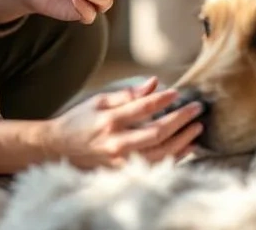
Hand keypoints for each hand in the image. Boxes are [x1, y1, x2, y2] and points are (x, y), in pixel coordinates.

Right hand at [43, 77, 202, 169]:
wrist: (58, 148)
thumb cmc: (79, 121)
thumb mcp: (98, 101)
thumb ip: (126, 93)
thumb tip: (154, 83)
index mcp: (110, 121)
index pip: (144, 108)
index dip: (164, 99)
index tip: (178, 93)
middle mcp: (117, 143)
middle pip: (157, 132)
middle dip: (181, 120)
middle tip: (197, 109)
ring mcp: (121, 161)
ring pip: (160, 153)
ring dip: (182, 140)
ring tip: (196, 127)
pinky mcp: (123, 172)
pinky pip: (155, 166)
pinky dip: (174, 157)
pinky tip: (186, 148)